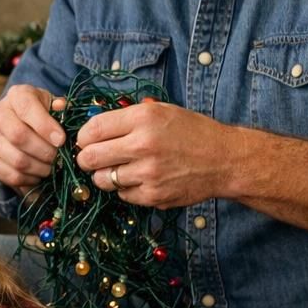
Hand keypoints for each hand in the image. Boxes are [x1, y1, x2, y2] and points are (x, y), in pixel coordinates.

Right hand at [0, 84, 67, 190]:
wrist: (22, 126)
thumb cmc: (44, 115)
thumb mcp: (55, 106)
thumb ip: (61, 108)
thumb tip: (60, 107)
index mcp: (16, 95)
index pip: (26, 108)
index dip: (45, 126)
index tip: (61, 140)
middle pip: (18, 136)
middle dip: (44, 151)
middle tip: (59, 158)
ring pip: (16, 159)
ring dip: (39, 168)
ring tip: (51, 168)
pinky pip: (10, 175)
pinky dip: (29, 180)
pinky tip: (38, 175)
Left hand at [74, 100, 236, 208]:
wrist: (224, 160)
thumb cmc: (191, 132)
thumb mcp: (160, 111)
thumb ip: (126, 118)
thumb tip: (90, 129)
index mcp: (143, 119)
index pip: (92, 130)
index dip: (83, 136)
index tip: (86, 140)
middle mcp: (143, 146)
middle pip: (89, 158)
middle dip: (86, 158)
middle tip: (92, 158)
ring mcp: (148, 174)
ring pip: (102, 180)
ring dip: (104, 176)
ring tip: (119, 169)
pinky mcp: (153, 195)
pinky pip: (122, 195)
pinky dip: (125, 189)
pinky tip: (139, 179)